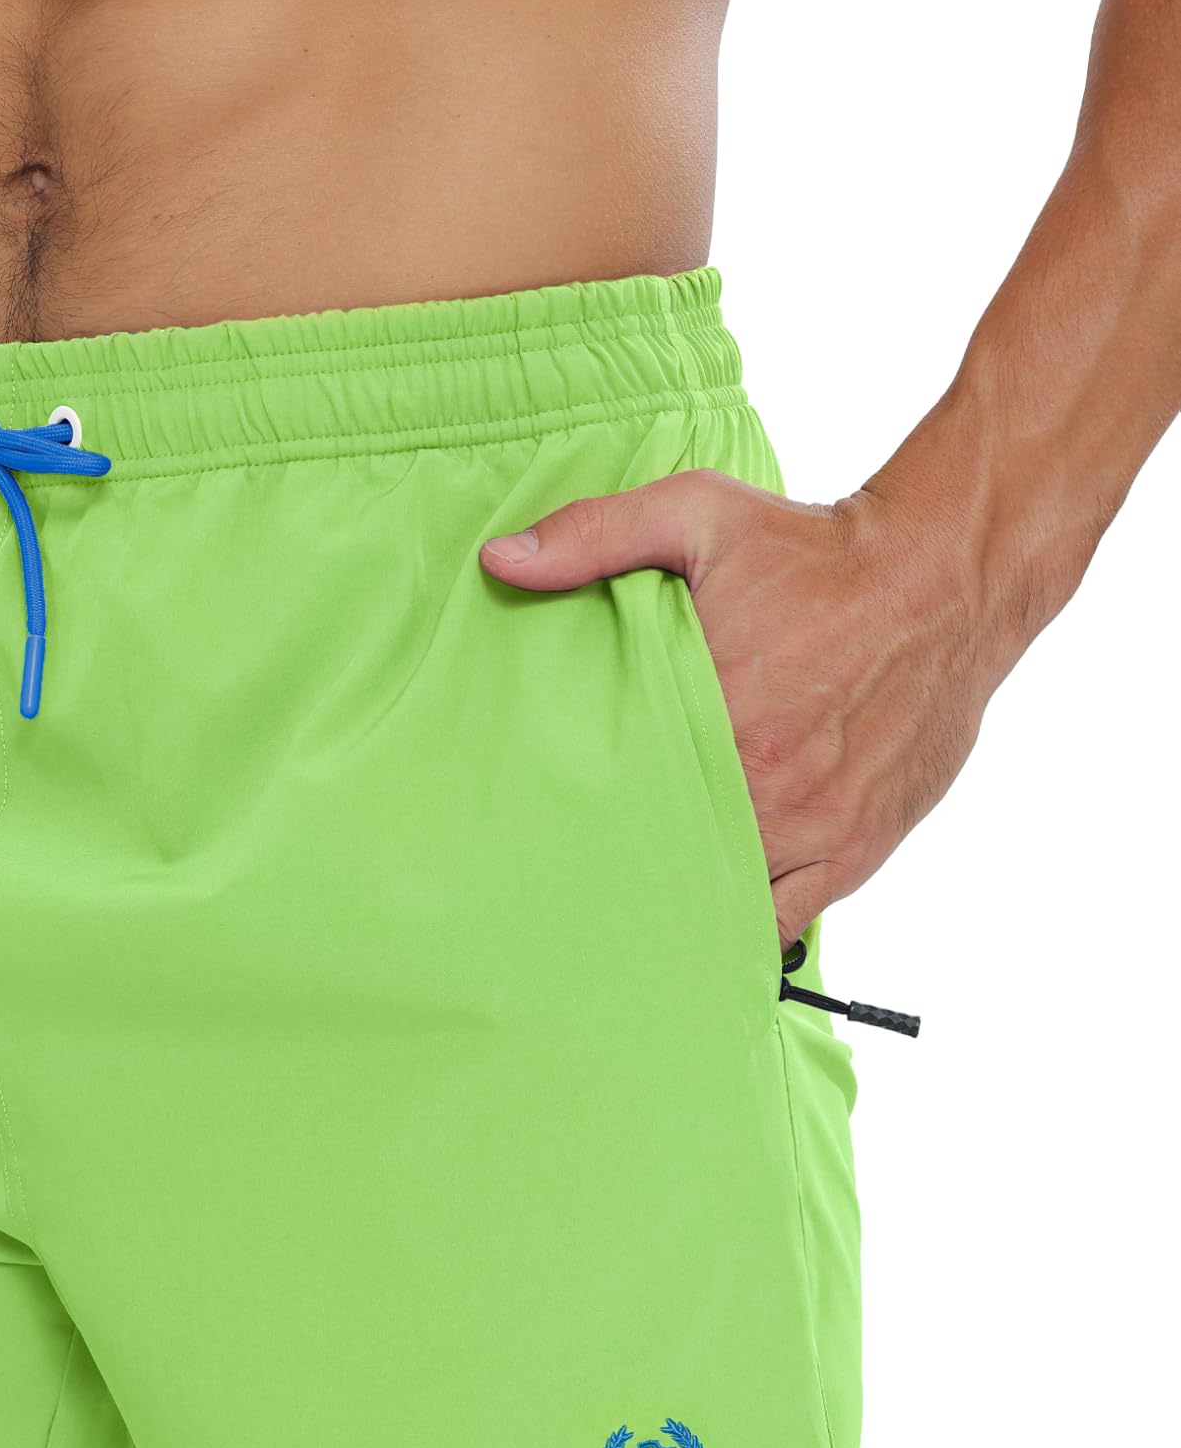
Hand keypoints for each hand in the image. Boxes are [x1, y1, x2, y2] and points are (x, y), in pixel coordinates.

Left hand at [481, 472, 1005, 949]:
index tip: (546, 838)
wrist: (946, 574)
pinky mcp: (855, 848)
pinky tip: (705, 933)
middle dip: (622, 877)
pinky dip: (745, 930)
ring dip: (679, 909)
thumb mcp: (699, 515)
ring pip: (723, 901)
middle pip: (666, 861)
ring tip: (630, 918)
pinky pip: (788, 921)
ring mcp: (814, 827)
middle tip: (575, 888)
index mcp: (719, 716)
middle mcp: (766, 786)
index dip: (580, 828)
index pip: (621, 801)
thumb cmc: (816, 552)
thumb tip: (501, 561)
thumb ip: (594, 537)